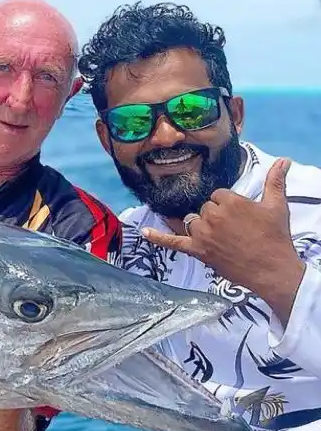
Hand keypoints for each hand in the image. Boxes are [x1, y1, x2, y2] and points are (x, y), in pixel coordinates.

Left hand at [142, 158, 301, 301]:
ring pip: (192, 221)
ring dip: (201, 226)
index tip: (240, 216)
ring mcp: (202, 234)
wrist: (273, 270)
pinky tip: (145, 232)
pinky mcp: (197, 250)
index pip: (218, 195)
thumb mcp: (277, 206)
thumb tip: (284, 160)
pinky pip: (173, 242)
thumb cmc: (275, 238)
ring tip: (218, 236)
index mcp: (229, 202)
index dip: (228, 205)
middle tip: (235, 229)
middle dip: (217, 216)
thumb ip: (275, 181)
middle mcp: (211, 215)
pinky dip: (158, 237)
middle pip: (204, 208)